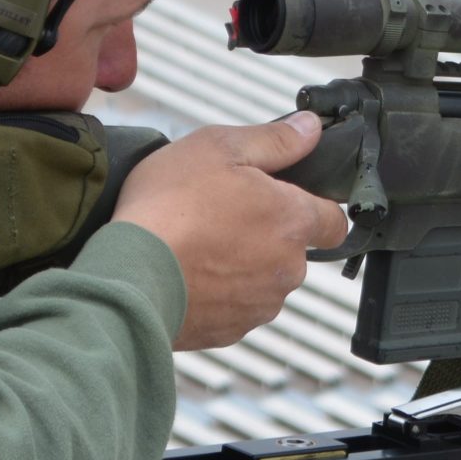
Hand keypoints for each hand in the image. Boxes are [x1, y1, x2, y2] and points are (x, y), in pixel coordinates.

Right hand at [113, 112, 346, 350]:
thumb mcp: (219, 147)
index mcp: (294, 221)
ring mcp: (260, 304)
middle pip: (294, 249)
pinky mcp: (230, 330)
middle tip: (223, 213)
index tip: (287, 199)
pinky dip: (218, 293)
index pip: (335, 221)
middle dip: (268, 233)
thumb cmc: (169, 207)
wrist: (125, 275)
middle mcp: (288, 268)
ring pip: (264, 280)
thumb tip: (311, 128)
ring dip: (242, 264)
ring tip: (198, 244)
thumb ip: (275, 139)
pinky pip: (234, 307)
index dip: (315, 206)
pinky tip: (187, 273)